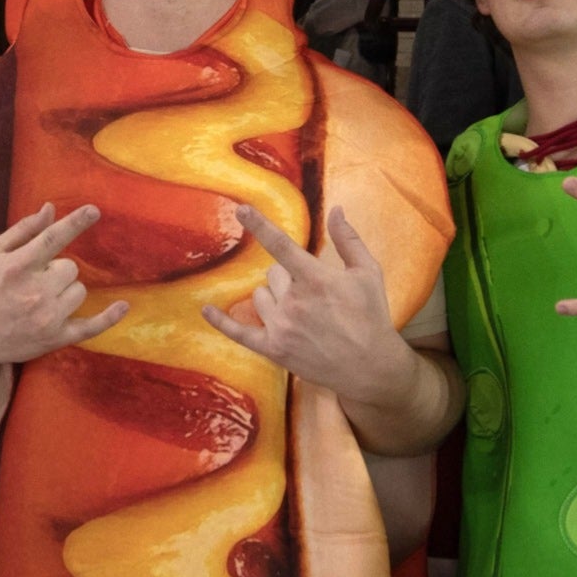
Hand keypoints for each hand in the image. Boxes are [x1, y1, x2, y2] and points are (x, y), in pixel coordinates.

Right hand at [0, 202, 126, 372]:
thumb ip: (25, 230)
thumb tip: (51, 209)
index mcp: (18, 267)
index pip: (52, 239)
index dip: (75, 223)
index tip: (94, 211)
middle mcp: (34, 292)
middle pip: (70, 268)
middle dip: (57, 270)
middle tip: (35, 281)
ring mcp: (47, 317)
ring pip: (79, 291)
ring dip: (66, 291)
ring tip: (41, 300)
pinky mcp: (55, 338)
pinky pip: (91, 326)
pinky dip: (109, 317)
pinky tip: (124, 306)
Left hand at [201, 205, 412, 405]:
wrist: (369, 367)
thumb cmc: (371, 316)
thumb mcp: (368, 273)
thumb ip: (348, 239)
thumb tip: (336, 209)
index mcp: (315, 279)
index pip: (281, 245)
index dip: (260, 225)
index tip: (241, 210)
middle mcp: (294, 302)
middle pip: (272, 274)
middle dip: (288, 278)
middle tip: (312, 296)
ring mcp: (281, 327)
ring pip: (259, 297)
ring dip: (273, 298)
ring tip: (300, 313)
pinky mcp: (273, 349)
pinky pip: (239, 332)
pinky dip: (221, 321)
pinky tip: (206, 310)